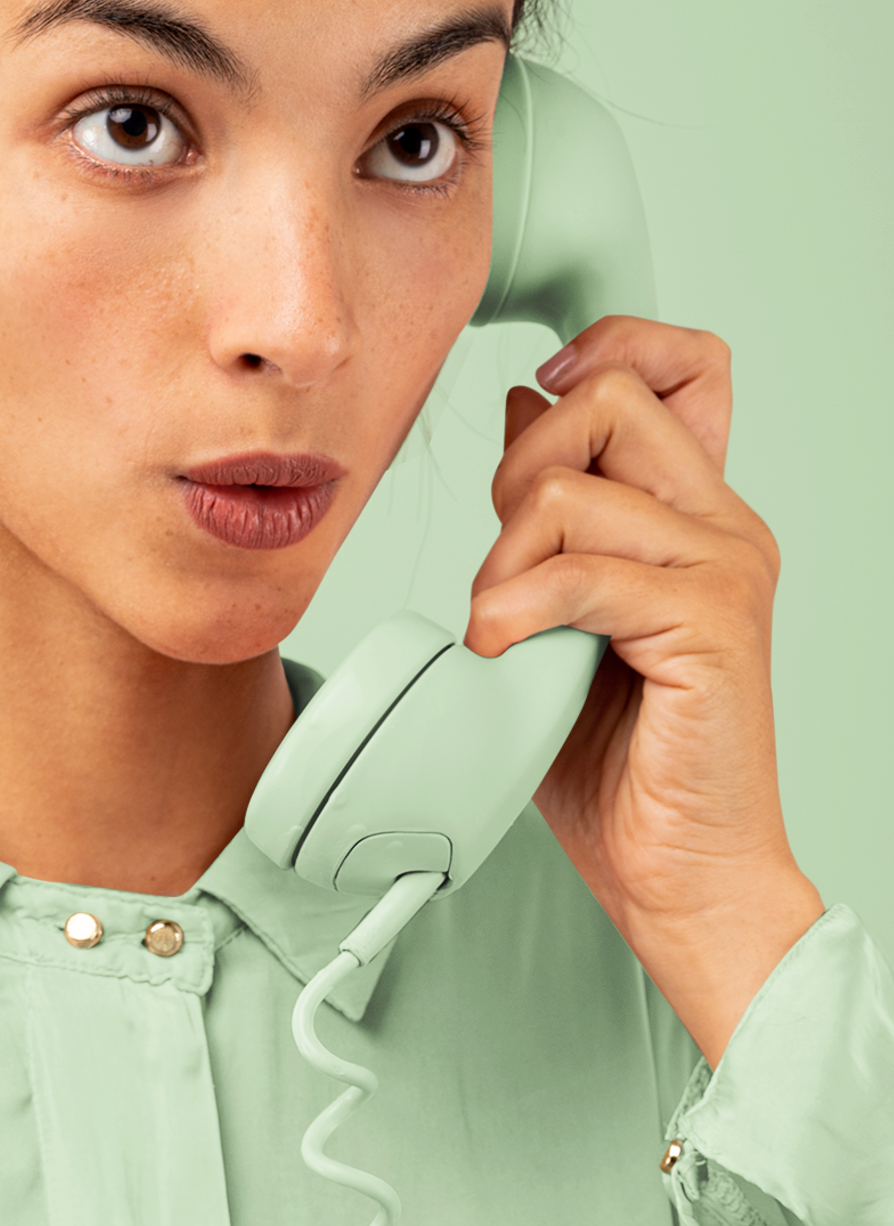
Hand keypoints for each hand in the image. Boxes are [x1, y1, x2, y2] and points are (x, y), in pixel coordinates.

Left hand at [468, 315, 823, 1065]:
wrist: (682, 873)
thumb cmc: (626, 768)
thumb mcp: (564, 615)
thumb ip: (551, 520)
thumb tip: (517, 409)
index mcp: (699, 516)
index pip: (681, 363)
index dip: (604, 352)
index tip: (534, 401)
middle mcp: (723, 528)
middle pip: (609, 402)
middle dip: (518, 470)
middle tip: (502, 566)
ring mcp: (725, 572)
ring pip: (573, 490)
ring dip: (502, 563)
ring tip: (501, 632)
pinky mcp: (710, 627)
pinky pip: (582, 575)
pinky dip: (515, 609)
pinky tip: (502, 650)